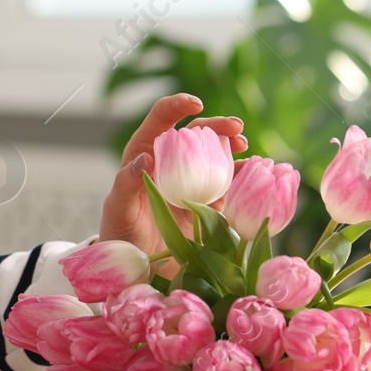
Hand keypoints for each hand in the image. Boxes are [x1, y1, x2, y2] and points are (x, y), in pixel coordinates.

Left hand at [98, 94, 246, 274]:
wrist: (137, 266)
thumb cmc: (120, 234)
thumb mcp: (118, 210)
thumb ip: (126, 184)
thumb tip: (144, 158)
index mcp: (144, 154)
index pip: (161, 119)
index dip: (177, 106)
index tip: (196, 104)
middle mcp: (169, 163)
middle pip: (195, 133)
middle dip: (217, 125)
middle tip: (236, 129)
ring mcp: (190, 182)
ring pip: (215, 155)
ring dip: (232, 148)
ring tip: (246, 149)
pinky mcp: (207, 203)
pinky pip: (227, 184)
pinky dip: (242, 177)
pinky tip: (252, 174)